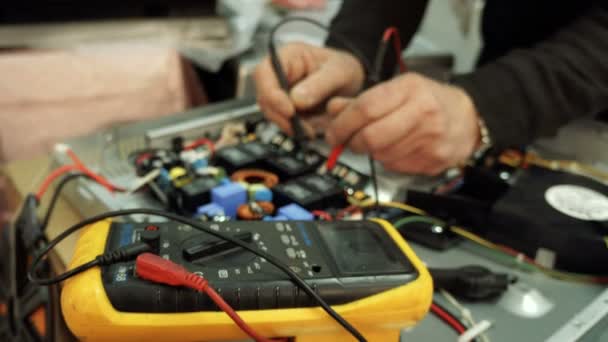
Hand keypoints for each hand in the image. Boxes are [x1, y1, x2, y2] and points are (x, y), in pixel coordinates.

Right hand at [254, 42, 364, 134]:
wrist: (350, 81)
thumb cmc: (343, 68)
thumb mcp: (339, 72)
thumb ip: (320, 84)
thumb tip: (296, 100)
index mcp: (288, 56)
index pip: (264, 73)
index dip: (271, 94)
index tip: (289, 110)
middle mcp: (279, 74)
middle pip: (264, 96)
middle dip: (280, 115)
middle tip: (301, 127)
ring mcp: (281, 92)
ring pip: (271, 112)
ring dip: (287, 124)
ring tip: (309, 131)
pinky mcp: (286, 108)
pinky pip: (283, 121)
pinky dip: (294, 128)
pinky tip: (308, 131)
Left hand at [325, 73, 480, 174]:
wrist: (469, 118)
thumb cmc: (429, 101)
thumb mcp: (397, 89)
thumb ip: (362, 100)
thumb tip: (333, 110)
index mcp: (410, 89)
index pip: (365, 108)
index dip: (342, 124)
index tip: (332, 132)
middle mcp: (422, 112)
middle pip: (371, 137)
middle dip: (352, 143)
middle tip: (347, 141)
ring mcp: (430, 139)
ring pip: (381, 155)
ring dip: (370, 152)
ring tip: (378, 140)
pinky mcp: (433, 160)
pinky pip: (396, 166)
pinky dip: (388, 160)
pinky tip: (396, 148)